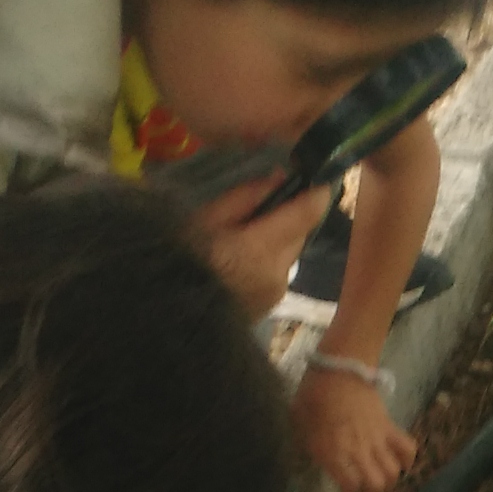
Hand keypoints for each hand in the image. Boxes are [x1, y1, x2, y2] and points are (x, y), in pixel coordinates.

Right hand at [188, 175, 335, 318]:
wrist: (175, 313)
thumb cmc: (183, 258)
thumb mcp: (207, 218)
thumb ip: (247, 196)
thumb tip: (281, 179)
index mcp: (260, 249)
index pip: (307, 214)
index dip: (317, 193)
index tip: (317, 179)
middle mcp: (278, 272)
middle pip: (300, 233)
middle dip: (289, 217)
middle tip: (259, 210)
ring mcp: (277, 292)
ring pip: (290, 252)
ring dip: (277, 240)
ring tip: (242, 239)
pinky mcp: (271, 304)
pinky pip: (278, 271)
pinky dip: (268, 261)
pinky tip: (242, 262)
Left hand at [295, 368, 417, 491]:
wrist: (338, 367)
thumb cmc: (312, 395)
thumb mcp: (298, 424)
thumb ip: (304, 447)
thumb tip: (304, 462)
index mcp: (333, 451)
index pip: (349, 487)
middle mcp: (358, 449)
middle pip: (376, 485)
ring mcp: (377, 438)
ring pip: (393, 472)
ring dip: (388, 485)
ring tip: (378, 486)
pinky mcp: (389, 426)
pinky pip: (407, 448)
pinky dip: (407, 461)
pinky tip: (399, 465)